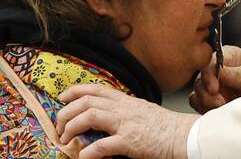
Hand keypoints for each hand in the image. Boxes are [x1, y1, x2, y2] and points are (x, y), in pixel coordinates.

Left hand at [56, 84, 197, 158]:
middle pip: (86, 102)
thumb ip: (124, 111)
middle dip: (66, 113)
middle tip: (59, 127)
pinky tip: (82, 157)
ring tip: (65, 140)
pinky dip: (89, 152)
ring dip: (72, 128)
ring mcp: (125, 124)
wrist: (182, 135)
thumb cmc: (164, 126)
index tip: (62, 97)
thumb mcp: (141, 111)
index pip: (96, 89)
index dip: (76, 91)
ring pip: (90, 117)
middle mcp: (122, 108)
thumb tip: (107, 116)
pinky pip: (103, 145)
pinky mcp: (129, 141)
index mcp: (125, 101)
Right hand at [189, 45, 240, 113]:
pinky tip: (217, 110)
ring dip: (206, 102)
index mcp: (225, 56)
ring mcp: (212, 85)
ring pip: (196, 94)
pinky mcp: (211, 100)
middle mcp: (216, 70)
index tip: (214, 89)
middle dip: (207, 93)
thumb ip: (234, 73)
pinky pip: (199, 105)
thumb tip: (217, 70)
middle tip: (220, 101)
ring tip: (221, 106)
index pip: (209, 62)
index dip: (208, 76)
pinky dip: (205, 109)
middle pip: (199, 79)